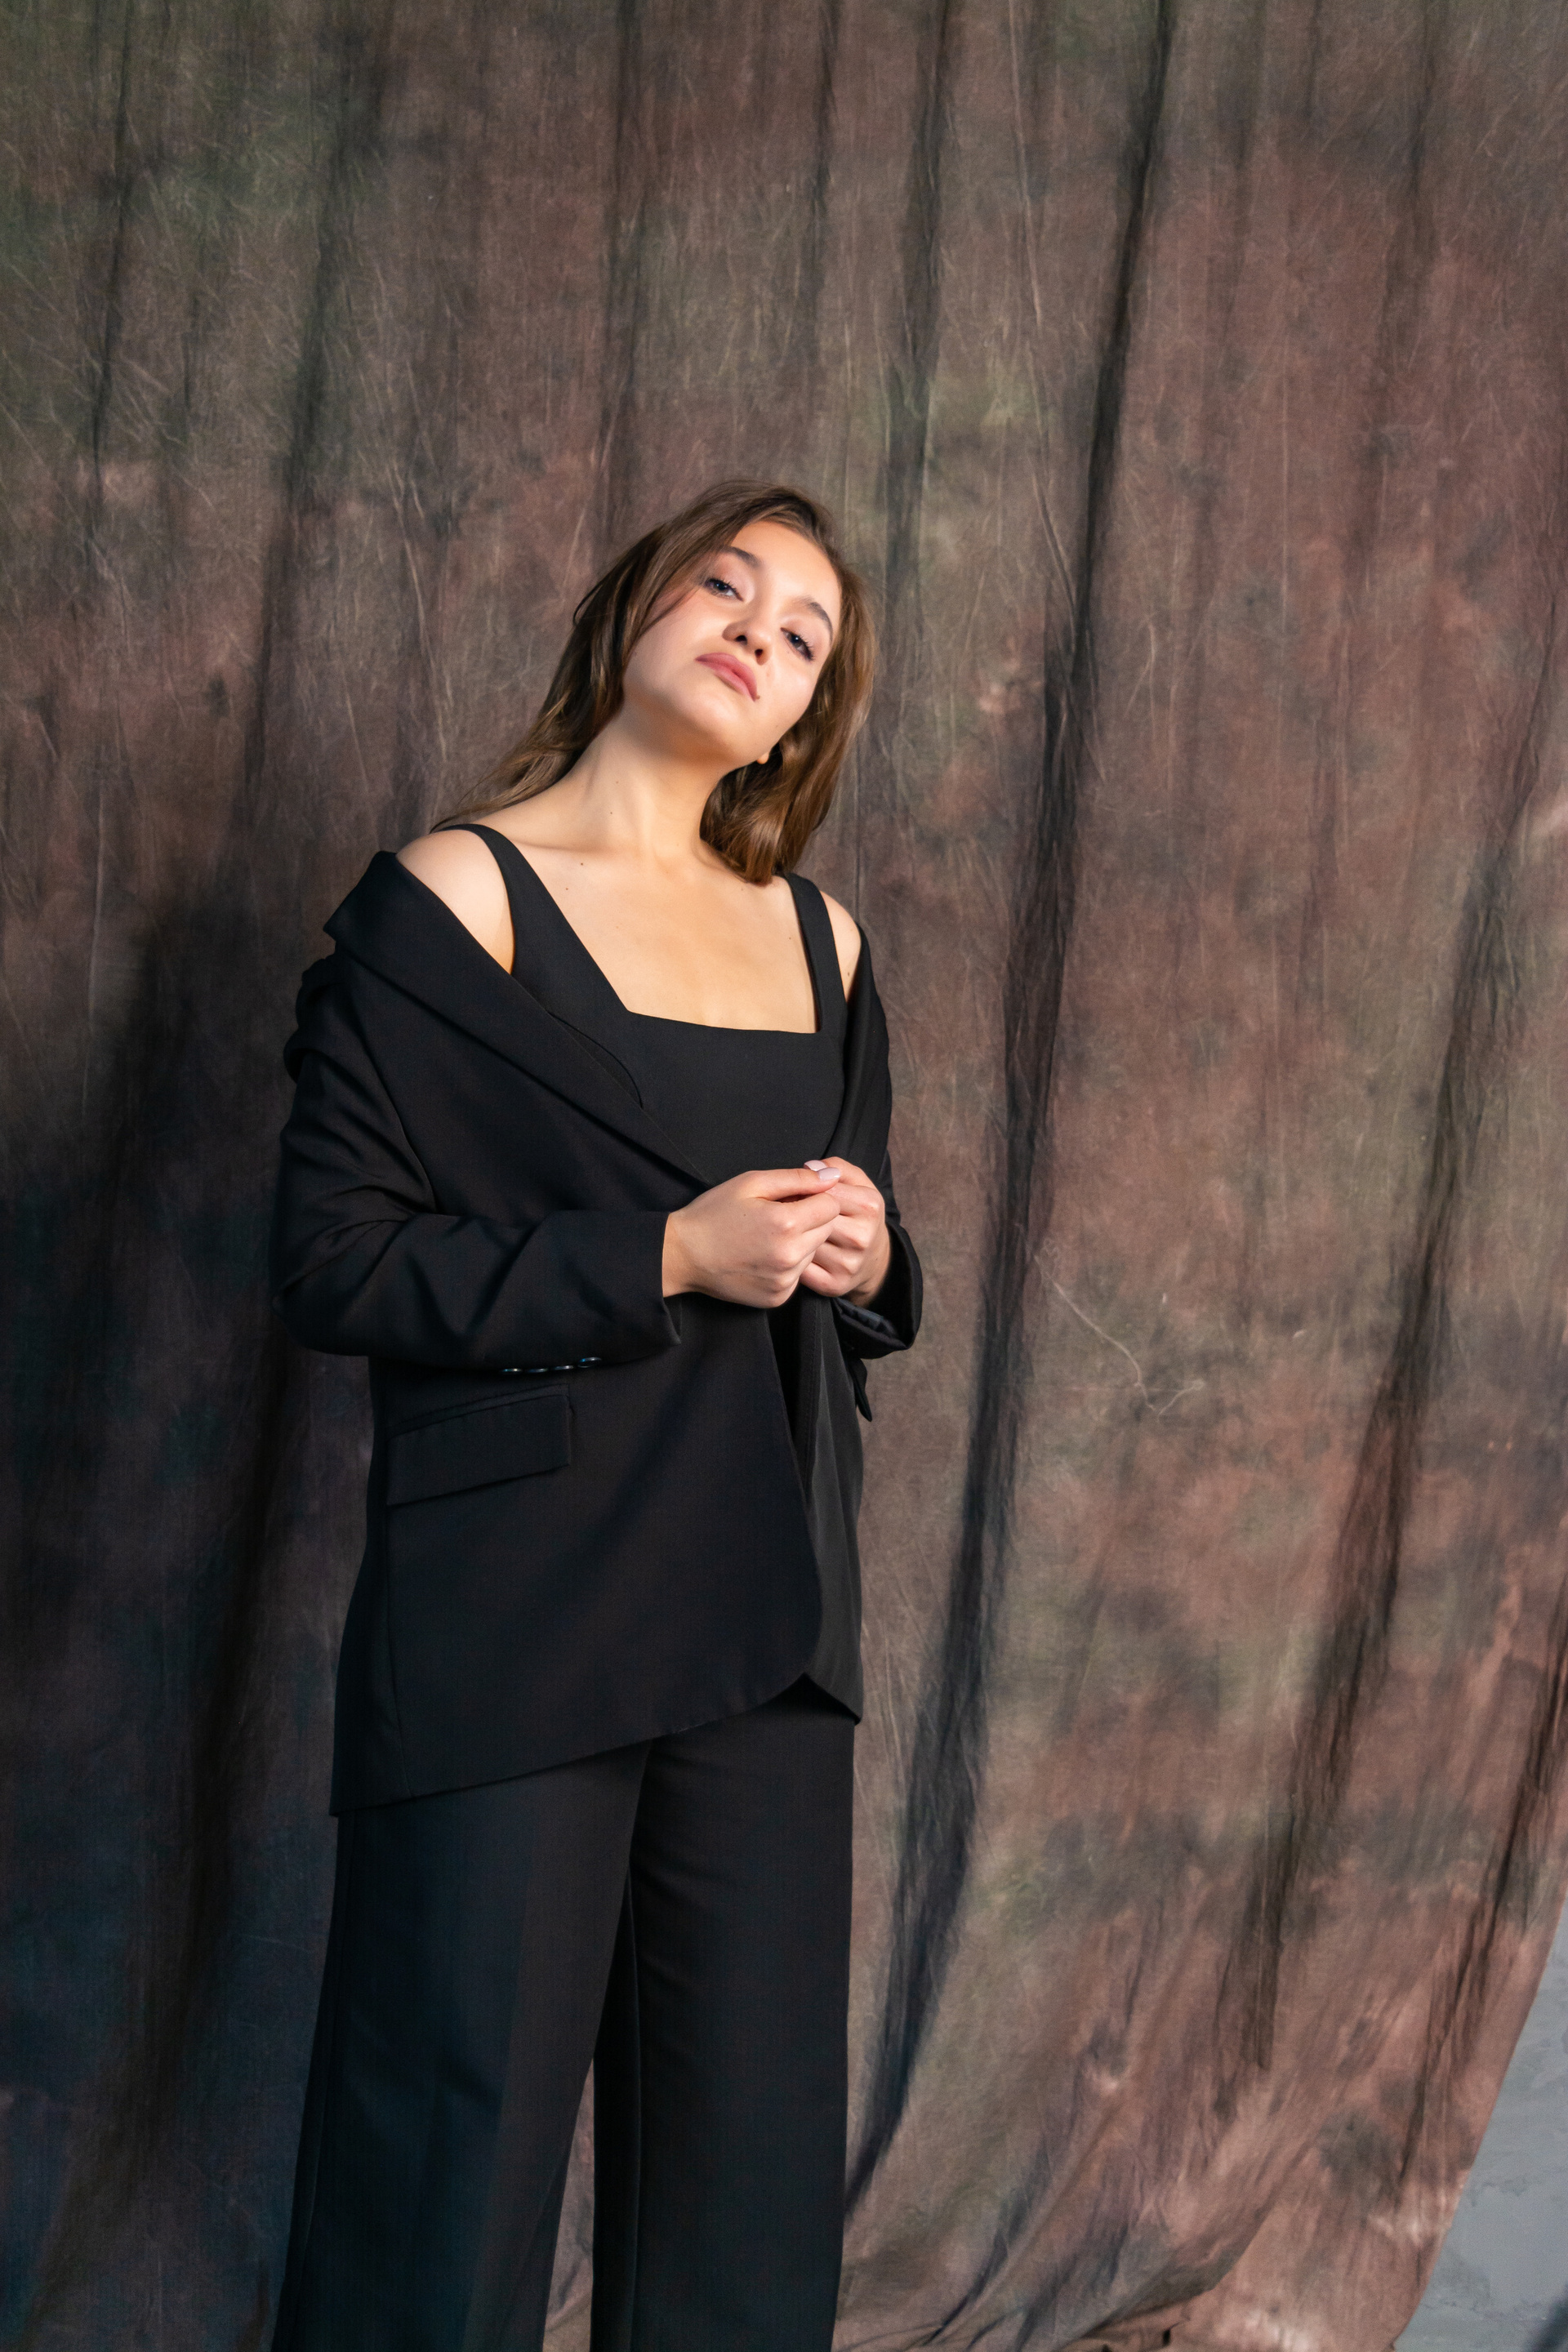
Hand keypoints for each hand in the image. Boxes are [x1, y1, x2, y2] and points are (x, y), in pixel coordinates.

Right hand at [663, 1165, 844, 1307]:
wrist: (683, 1255)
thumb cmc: (714, 1213)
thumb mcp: (752, 1183)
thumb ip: (797, 1178)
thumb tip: (833, 1175)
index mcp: (787, 1224)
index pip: (831, 1205)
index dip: (814, 1197)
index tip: (791, 1198)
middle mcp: (791, 1256)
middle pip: (828, 1229)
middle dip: (811, 1218)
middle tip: (778, 1215)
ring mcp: (785, 1281)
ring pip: (815, 1252)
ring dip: (801, 1241)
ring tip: (768, 1236)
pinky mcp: (778, 1297)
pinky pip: (799, 1274)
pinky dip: (789, 1264)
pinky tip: (763, 1255)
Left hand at [795, 1157, 890, 1304]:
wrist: (875, 1260)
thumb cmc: (858, 1214)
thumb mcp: (858, 1184)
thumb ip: (836, 1167)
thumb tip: (810, 1166)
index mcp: (869, 1206)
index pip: (824, 1189)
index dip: (805, 1189)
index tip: (799, 1192)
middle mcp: (861, 1237)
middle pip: (812, 1217)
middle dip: (795, 1211)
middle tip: (786, 1210)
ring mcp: (848, 1263)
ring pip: (803, 1241)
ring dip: (790, 1235)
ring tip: (788, 1229)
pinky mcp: (834, 1285)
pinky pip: (800, 1267)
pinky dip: (792, 1257)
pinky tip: (793, 1249)